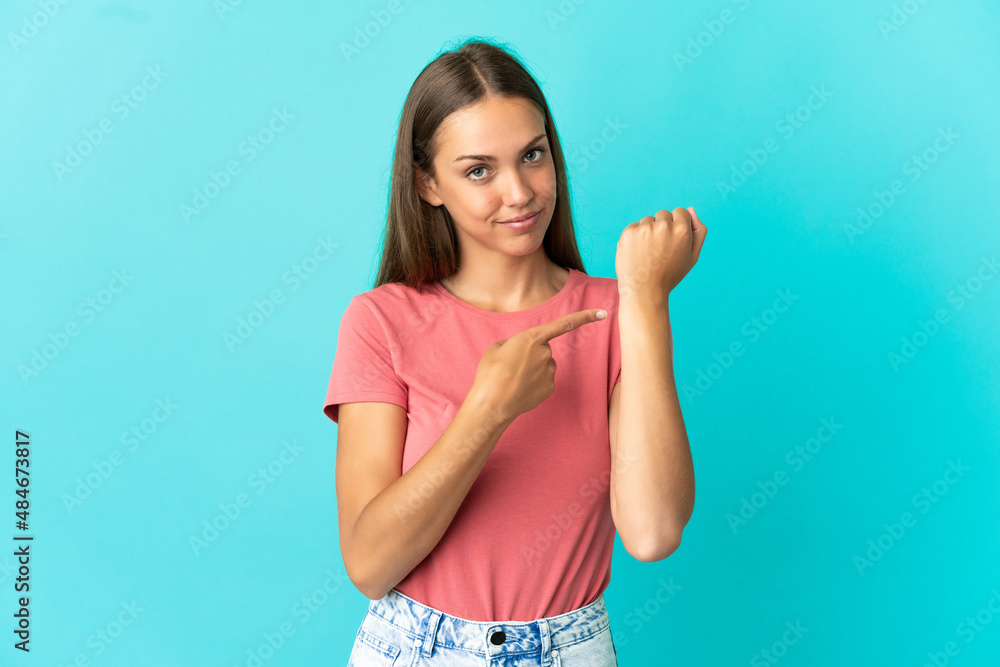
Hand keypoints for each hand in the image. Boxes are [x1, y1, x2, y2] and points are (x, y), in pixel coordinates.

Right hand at [469, 308, 606, 419]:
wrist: (492, 404)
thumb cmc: (490, 374)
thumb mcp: (496, 348)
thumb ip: (512, 344)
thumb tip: (518, 350)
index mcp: (531, 338)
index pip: (563, 324)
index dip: (585, 317)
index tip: (602, 313)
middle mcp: (545, 353)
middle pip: (543, 349)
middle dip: (531, 355)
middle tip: (511, 366)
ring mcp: (550, 371)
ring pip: (544, 365)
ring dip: (532, 369)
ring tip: (513, 379)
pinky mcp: (550, 387)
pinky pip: (544, 380)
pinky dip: (534, 383)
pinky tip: (520, 389)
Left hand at [615, 207, 706, 303]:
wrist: (644, 291)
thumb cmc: (670, 275)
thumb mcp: (692, 256)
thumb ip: (698, 231)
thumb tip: (690, 209)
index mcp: (682, 230)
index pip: (680, 212)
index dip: (677, 226)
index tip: (673, 240)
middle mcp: (663, 226)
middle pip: (663, 214)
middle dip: (663, 227)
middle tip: (660, 250)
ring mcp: (644, 228)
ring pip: (648, 220)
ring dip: (648, 232)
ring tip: (649, 253)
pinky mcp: (628, 233)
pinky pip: (634, 227)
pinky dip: (636, 237)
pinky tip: (638, 253)